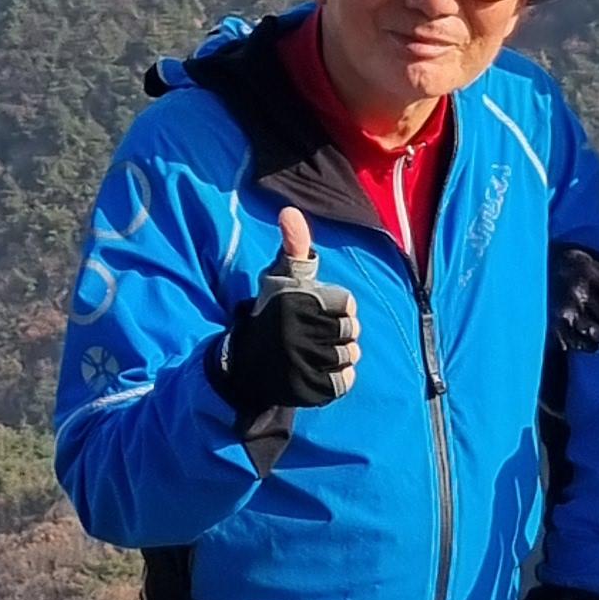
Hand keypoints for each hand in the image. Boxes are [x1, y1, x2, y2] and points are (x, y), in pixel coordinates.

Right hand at [215, 206, 360, 415]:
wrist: (247, 364)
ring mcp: (299, 362)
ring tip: (315, 351)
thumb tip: (289, 211)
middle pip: (351, 331)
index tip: (318, 310)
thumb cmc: (274, 313)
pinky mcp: (304, 388)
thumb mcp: (281, 276)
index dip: (340, 308)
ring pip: (350, 356)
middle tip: (316, 333)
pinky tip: (317, 370)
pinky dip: (337, 378)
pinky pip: (343, 381)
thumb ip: (294, 245)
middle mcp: (295, 332)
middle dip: (341, 332)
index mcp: (296, 302)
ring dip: (340, 356)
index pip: (349, 305)